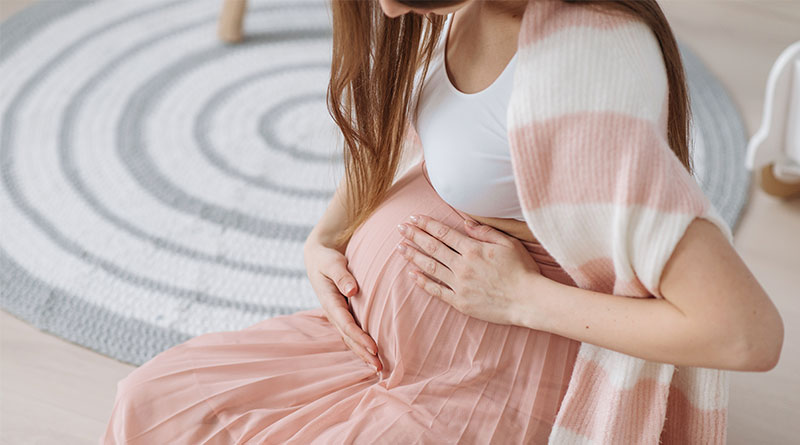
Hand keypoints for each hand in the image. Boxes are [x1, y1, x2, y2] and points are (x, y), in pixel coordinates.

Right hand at [303, 236, 381, 371]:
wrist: (318, 258)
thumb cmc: (327, 258)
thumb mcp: (332, 262)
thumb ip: (341, 275)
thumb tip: (352, 290)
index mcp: (329, 301)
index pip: (346, 324)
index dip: (360, 337)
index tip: (374, 348)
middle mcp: (333, 312)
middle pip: (349, 337)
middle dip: (363, 353)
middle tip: (379, 368)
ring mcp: (337, 315)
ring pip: (350, 339)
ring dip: (363, 353)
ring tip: (378, 368)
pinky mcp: (343, 314)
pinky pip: (352, 333)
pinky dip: (361, 345)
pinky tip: (373, 355)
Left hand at [395, 214, 544, 325]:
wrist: (528, 300)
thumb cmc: (522, 270)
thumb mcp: (508, 243)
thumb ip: (485, 232)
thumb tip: (466, 222)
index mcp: (473, 249)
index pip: (443, 233)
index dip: (426, 224)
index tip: (413, 218)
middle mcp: (462, 266)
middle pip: (432, 247)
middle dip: (414, 236)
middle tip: (400, 228)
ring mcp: (460, 285)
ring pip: (430, 267)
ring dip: (414, 256)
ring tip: (400, 248)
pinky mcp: (460, 302)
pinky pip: (437, 291)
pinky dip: (423, 282)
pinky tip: (412, 274)